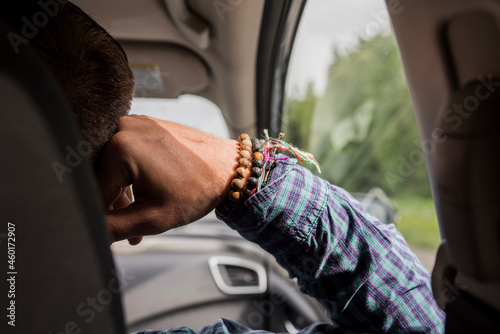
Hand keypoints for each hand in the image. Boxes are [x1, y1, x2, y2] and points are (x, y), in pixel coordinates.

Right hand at [98, 115, 237, 241]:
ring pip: (113, 166)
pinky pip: (125, 153)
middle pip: (101, 176)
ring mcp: (134, 123)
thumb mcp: (152, 218)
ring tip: (141, 214)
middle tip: (131, 230)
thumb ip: (113, 228)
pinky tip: (145, 194)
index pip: (94, 191)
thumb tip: (92, 232)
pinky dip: (131, 175)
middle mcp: (123, 128)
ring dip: (123, 192)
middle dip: (114, 206)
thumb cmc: (199, 188)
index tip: (115, 232)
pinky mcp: (144, 125)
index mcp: (121, 148)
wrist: (228, 168)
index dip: (103, 217)